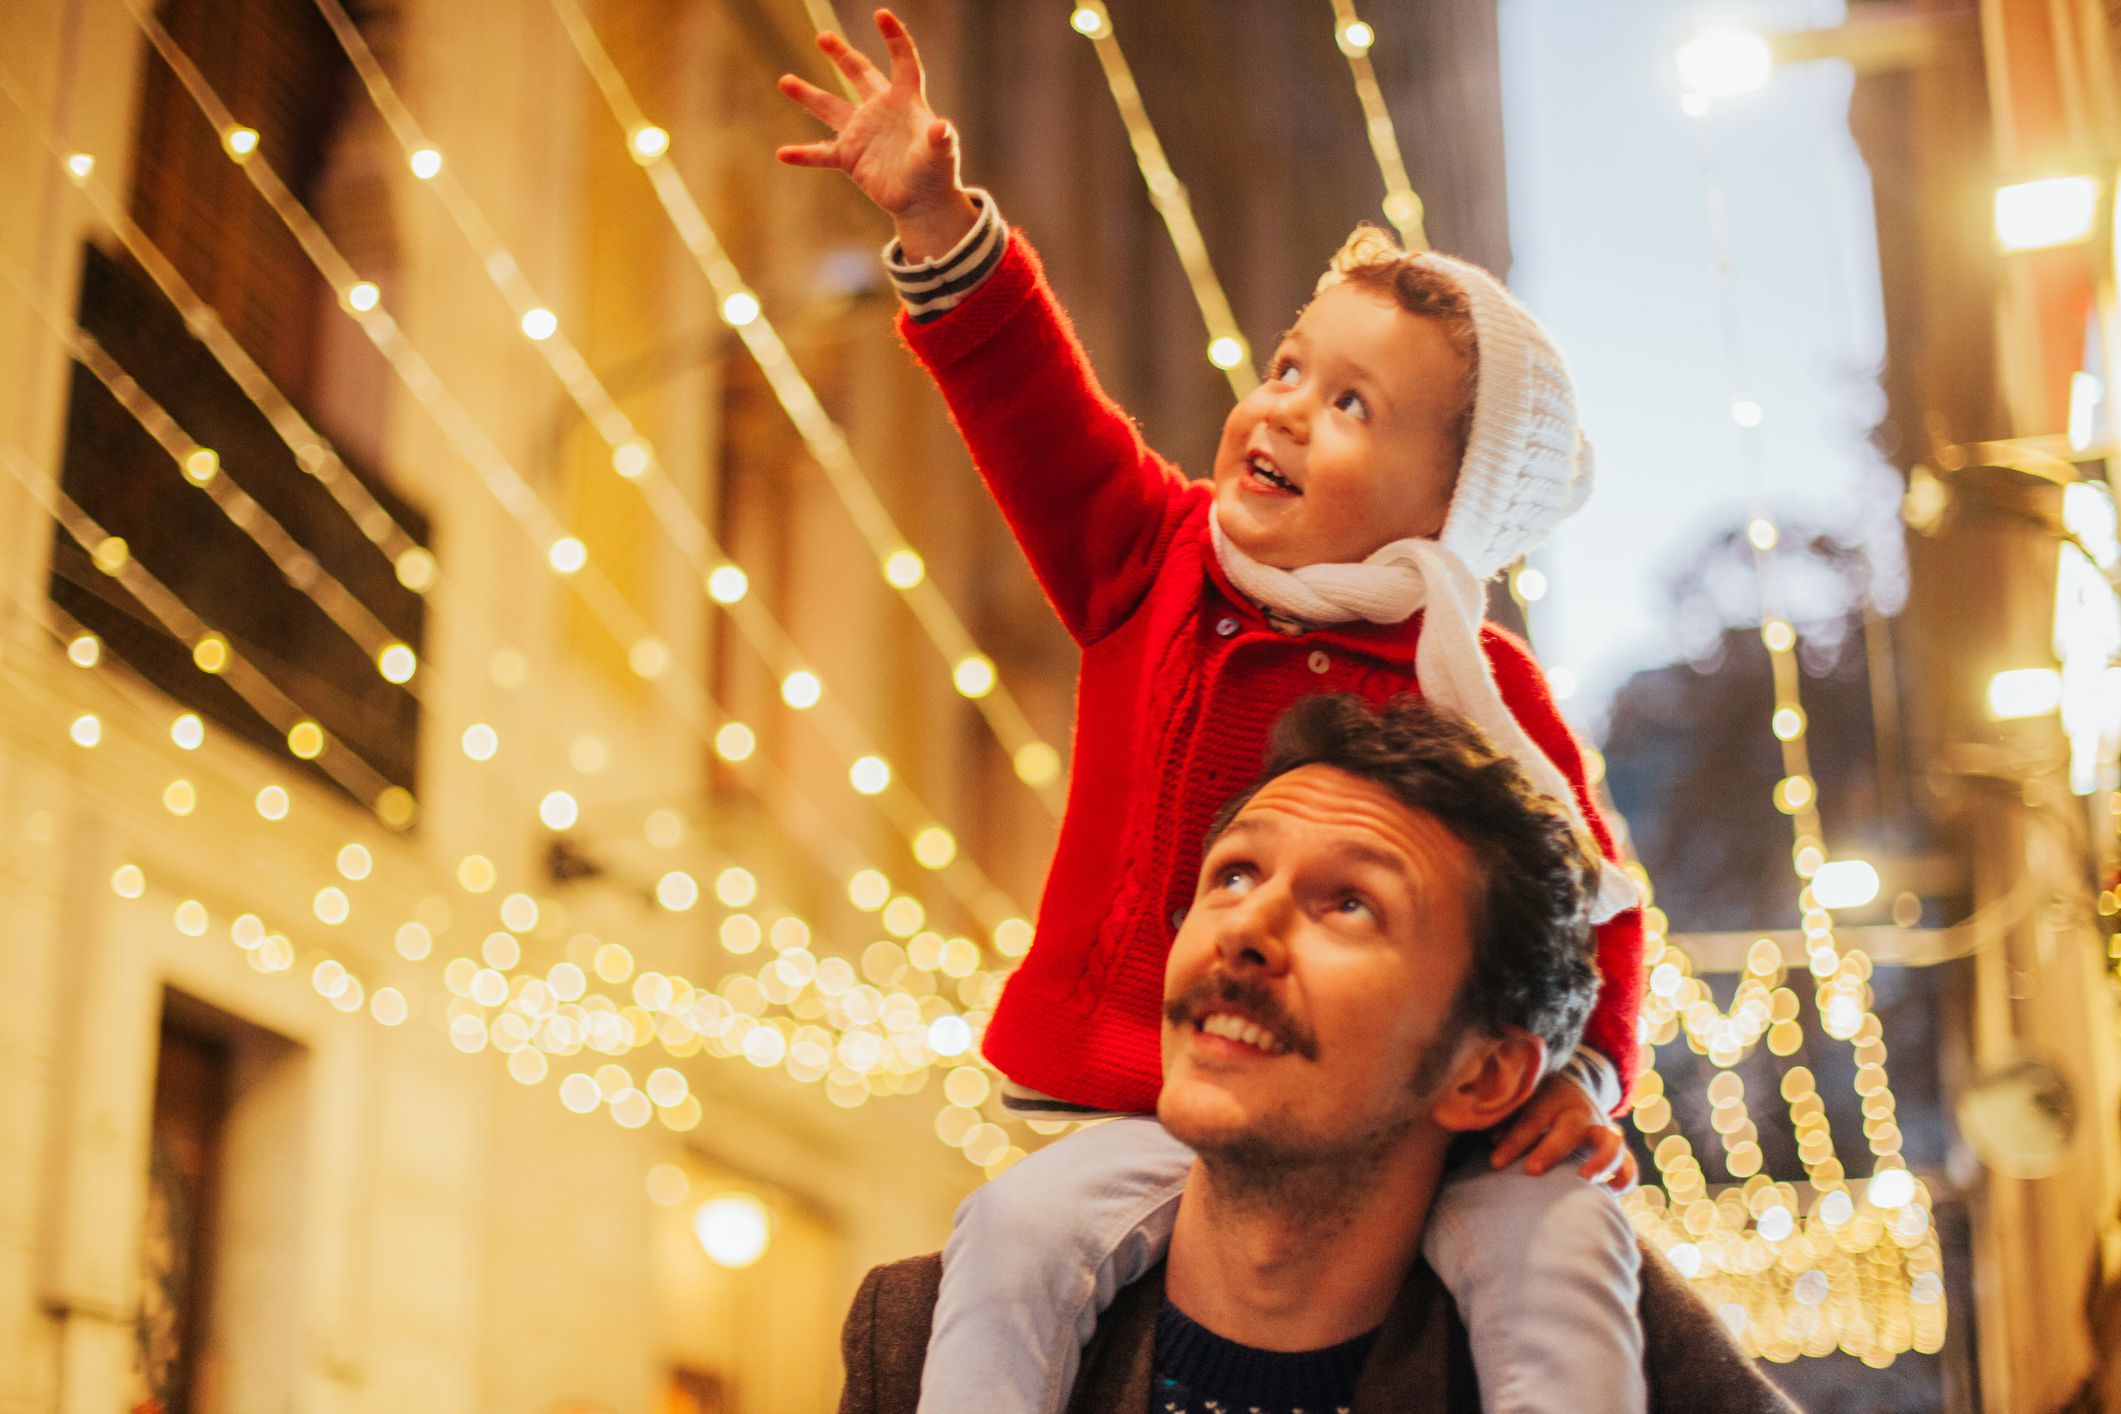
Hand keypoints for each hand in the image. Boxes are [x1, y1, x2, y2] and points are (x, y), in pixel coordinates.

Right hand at [775, 9, 977, 258]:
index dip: (894, 38)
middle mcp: (879, 110)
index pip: (902, 62)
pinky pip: (821, 154)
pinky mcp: (850, 158)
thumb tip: (942, 128)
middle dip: (841, 54)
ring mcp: (861, 133)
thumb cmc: (937, 173)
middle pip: (858, 73)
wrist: (923, 201)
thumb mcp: (942, 154)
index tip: (881, 14)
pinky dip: (803, 155)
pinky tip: (783, 154)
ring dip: (808, 94)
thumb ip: (940, 140)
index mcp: (905, 101)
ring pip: (830, 107)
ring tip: (784, 80)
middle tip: (822, 37)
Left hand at [1487, 1072, 1637, 1192]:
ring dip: (1601, 1162)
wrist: (1574, 1087)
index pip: (1532, 1118)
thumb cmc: (1539, 1101)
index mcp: (1553, 1097)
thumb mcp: (1523, 1101)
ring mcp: (1603, 1129)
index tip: (1496, 1162)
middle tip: (1532, 1170)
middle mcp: (1581, 1113)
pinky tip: (1610, 1193)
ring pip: (1611, 1143)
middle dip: (1551, 1149)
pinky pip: (1629, 1164)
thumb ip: (1508, 1120)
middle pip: (1570, 1128)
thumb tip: (1493, 1141)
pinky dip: (1624, 1179)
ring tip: (1585, 1180)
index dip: (1514, 1141)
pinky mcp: (1616, 1147)